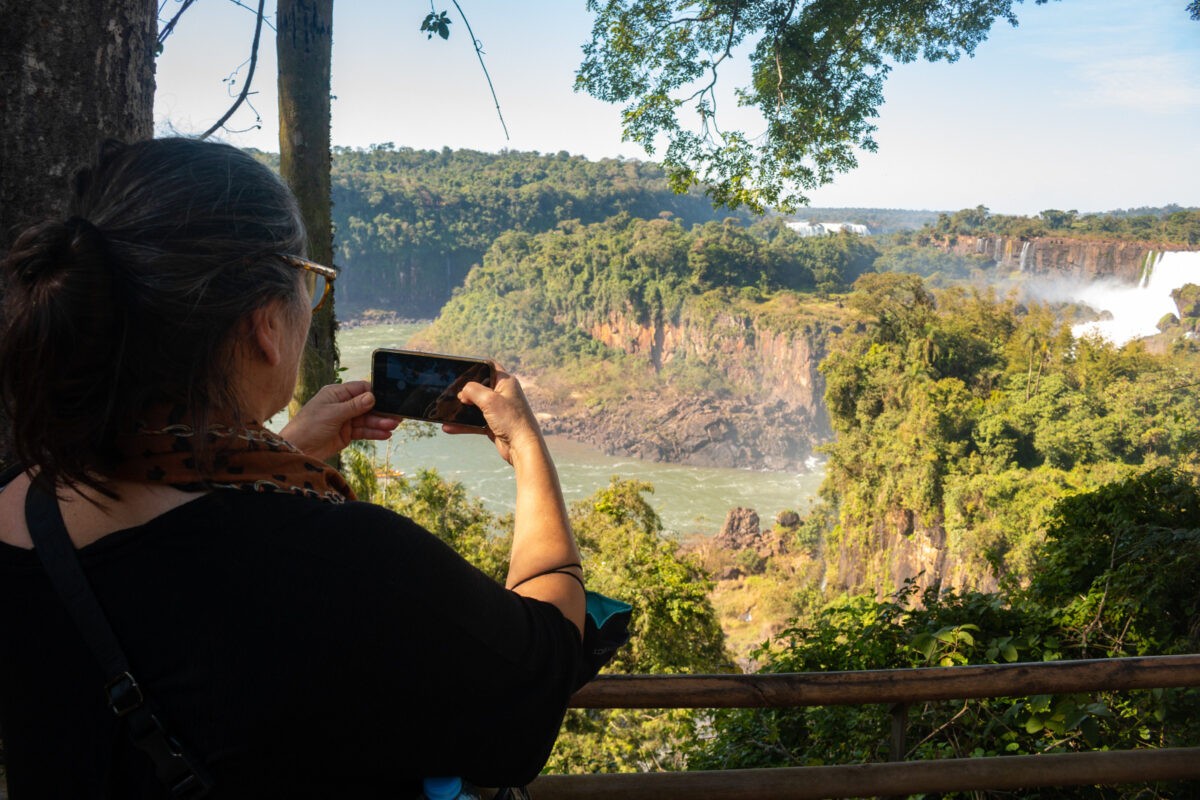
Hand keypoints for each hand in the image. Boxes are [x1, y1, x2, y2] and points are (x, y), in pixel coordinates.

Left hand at [280, 380, 398, 459]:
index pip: (360, 389)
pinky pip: (363, 431)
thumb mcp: (332, 413)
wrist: (297, 450)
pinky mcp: (346, 434)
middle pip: (366, 406)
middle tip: (396, 416)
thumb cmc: (308, 427)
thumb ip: (354, 406)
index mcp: (336, 394)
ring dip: (379, 423)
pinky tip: (385, 434)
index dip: (375, 393)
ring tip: (392, 426)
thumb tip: (372, 396)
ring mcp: (344, 420)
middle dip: (381, 411)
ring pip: (366, 420)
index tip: (389, 398)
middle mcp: (341, 405)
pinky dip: (373, 433)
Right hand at [443, 365, 542, 464]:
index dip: (475, 366)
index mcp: (506, 382)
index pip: (489, 366)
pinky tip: (449, 428)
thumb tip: (462, 392)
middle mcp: (503, 394)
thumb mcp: (489, 399)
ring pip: (475, 406)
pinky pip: (475, 422)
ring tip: (445, 412)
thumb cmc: (511, 420)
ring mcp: (499, 410)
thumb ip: (472, 390)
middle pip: (479, 387)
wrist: (522, 448)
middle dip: (464, 391)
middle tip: (450, 394)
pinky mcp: (494, 424)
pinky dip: (463, 424)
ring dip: (461, 410)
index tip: (459, 370)